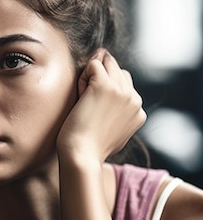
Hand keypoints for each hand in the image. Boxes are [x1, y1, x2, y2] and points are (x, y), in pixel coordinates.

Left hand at [57, 49, 146, 164]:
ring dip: (91, 75)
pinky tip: (81, 96)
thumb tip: (112, 102)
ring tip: (84, 98)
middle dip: (99, 78)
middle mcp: (134, 99)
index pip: (125, 83)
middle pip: (117, 70)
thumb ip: (119, 116)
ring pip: (107, 63)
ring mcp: (122, 91)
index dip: (106, 90)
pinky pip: (93, 64)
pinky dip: (83, 77)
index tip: (96, 112)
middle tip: (87, 103)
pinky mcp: (105, 86)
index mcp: (138, 111)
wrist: (82, 155)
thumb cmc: (90, 148)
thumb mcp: (114, 134)